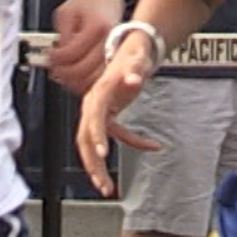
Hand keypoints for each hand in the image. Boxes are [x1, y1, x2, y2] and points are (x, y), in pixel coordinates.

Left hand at [44, 0, 115, 93]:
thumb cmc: (87, 1)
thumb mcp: (66, 13)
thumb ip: (62, 36)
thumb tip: (59, 59)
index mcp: (98, 26)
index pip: (73, 52)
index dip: (56, 57)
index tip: (48, 54)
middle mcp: (111, 41)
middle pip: (84, 70)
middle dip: (64, 72)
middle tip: (53, 68)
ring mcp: (116, 52)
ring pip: (93, 79)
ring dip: (74, 81)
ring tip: (62, 73)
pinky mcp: (115, 59)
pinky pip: (99, 78)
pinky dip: (85, 81)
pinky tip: (74, 76)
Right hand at [76, 37, 160, 197]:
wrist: (133, 49)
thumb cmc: (134, 54)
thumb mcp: (137, 60)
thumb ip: (135, 68)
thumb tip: (134, 78)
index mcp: (97, 95)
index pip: (92, 120)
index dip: (97, 137)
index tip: (103, 154)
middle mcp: (93, 106)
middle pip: (85, 140)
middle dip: (92, 164)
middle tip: (103, 185)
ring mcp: (98, 113)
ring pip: (92, 145)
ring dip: (98, 167)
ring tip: (108, 187)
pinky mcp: (107, 116)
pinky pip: (114, 136)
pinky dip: (131, 142)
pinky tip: (150, 146)